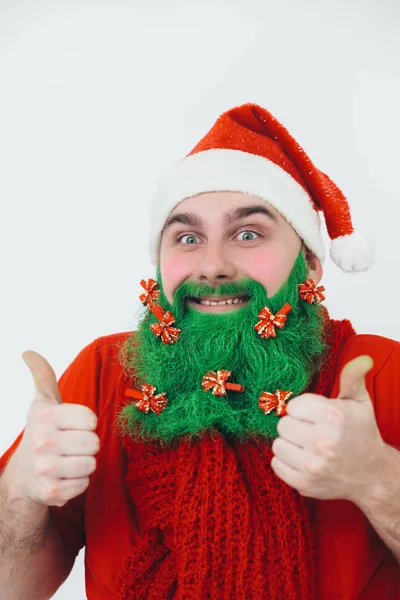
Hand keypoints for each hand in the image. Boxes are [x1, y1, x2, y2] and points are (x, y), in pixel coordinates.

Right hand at [5, 351, 98, 506]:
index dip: (87, 423)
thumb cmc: (43, 432)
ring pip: (91, 465)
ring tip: (69, 460)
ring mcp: (44, 468)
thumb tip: (28, 352)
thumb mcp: (43, 402)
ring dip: (84, 464)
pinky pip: (84, 485)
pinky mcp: (49, 492)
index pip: (90, 418)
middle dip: (88, 445)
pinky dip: (78, 483)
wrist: (23, 474)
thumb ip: (42, 375)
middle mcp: (42, 441)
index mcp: (46, 416)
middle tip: (72, 445)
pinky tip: (64, 477)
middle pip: (93, 443)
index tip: (74, 425)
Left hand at [271, 355, 385, 501]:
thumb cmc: (361, 433)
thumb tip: (362, 359)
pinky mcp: (304, 484)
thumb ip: (352, 378)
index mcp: (333, 417)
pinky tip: (303, 460)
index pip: (293, 405)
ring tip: (307, 446)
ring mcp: (312, 466)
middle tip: (311, 431)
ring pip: (277, 444)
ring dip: (289, 444)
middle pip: (283, 424)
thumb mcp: (359, 402)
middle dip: (295, 425)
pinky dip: (286, 462)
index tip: (315, 416)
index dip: (303, 409)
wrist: (372, 475)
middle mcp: (322, 442)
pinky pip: (276, 464)